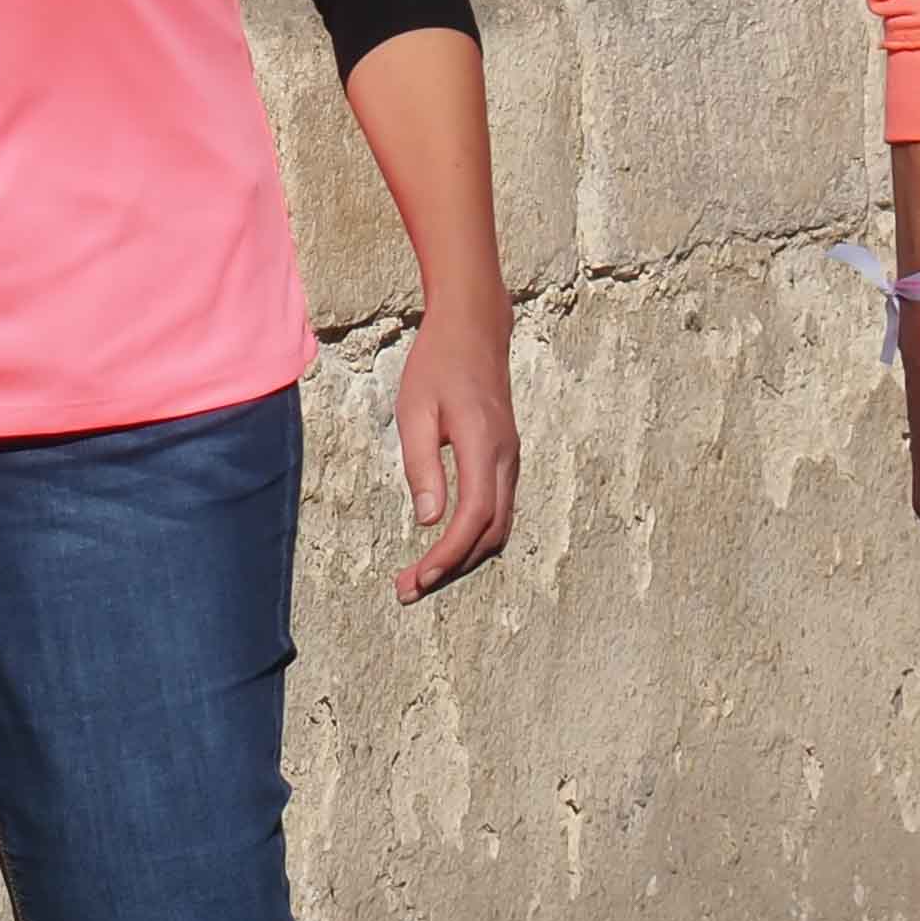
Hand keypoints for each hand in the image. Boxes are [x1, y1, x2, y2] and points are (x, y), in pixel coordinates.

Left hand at [390, 300, 517, 597]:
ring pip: (498, 526)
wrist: (474, 330)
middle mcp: (505, 458)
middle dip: (452, 567)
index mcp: (482, 445)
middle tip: (408, 590)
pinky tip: (445, 547)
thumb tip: (428, 520)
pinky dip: (474, 538)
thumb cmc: (437, 365)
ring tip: (422, 576)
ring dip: (463, 557)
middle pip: (489, 533)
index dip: (447, 554)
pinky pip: (498, 511)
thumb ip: (422, 466)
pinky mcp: (505, 459)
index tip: (418, 578)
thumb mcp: (415, 410)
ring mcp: (510, 459)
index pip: (473, 516)